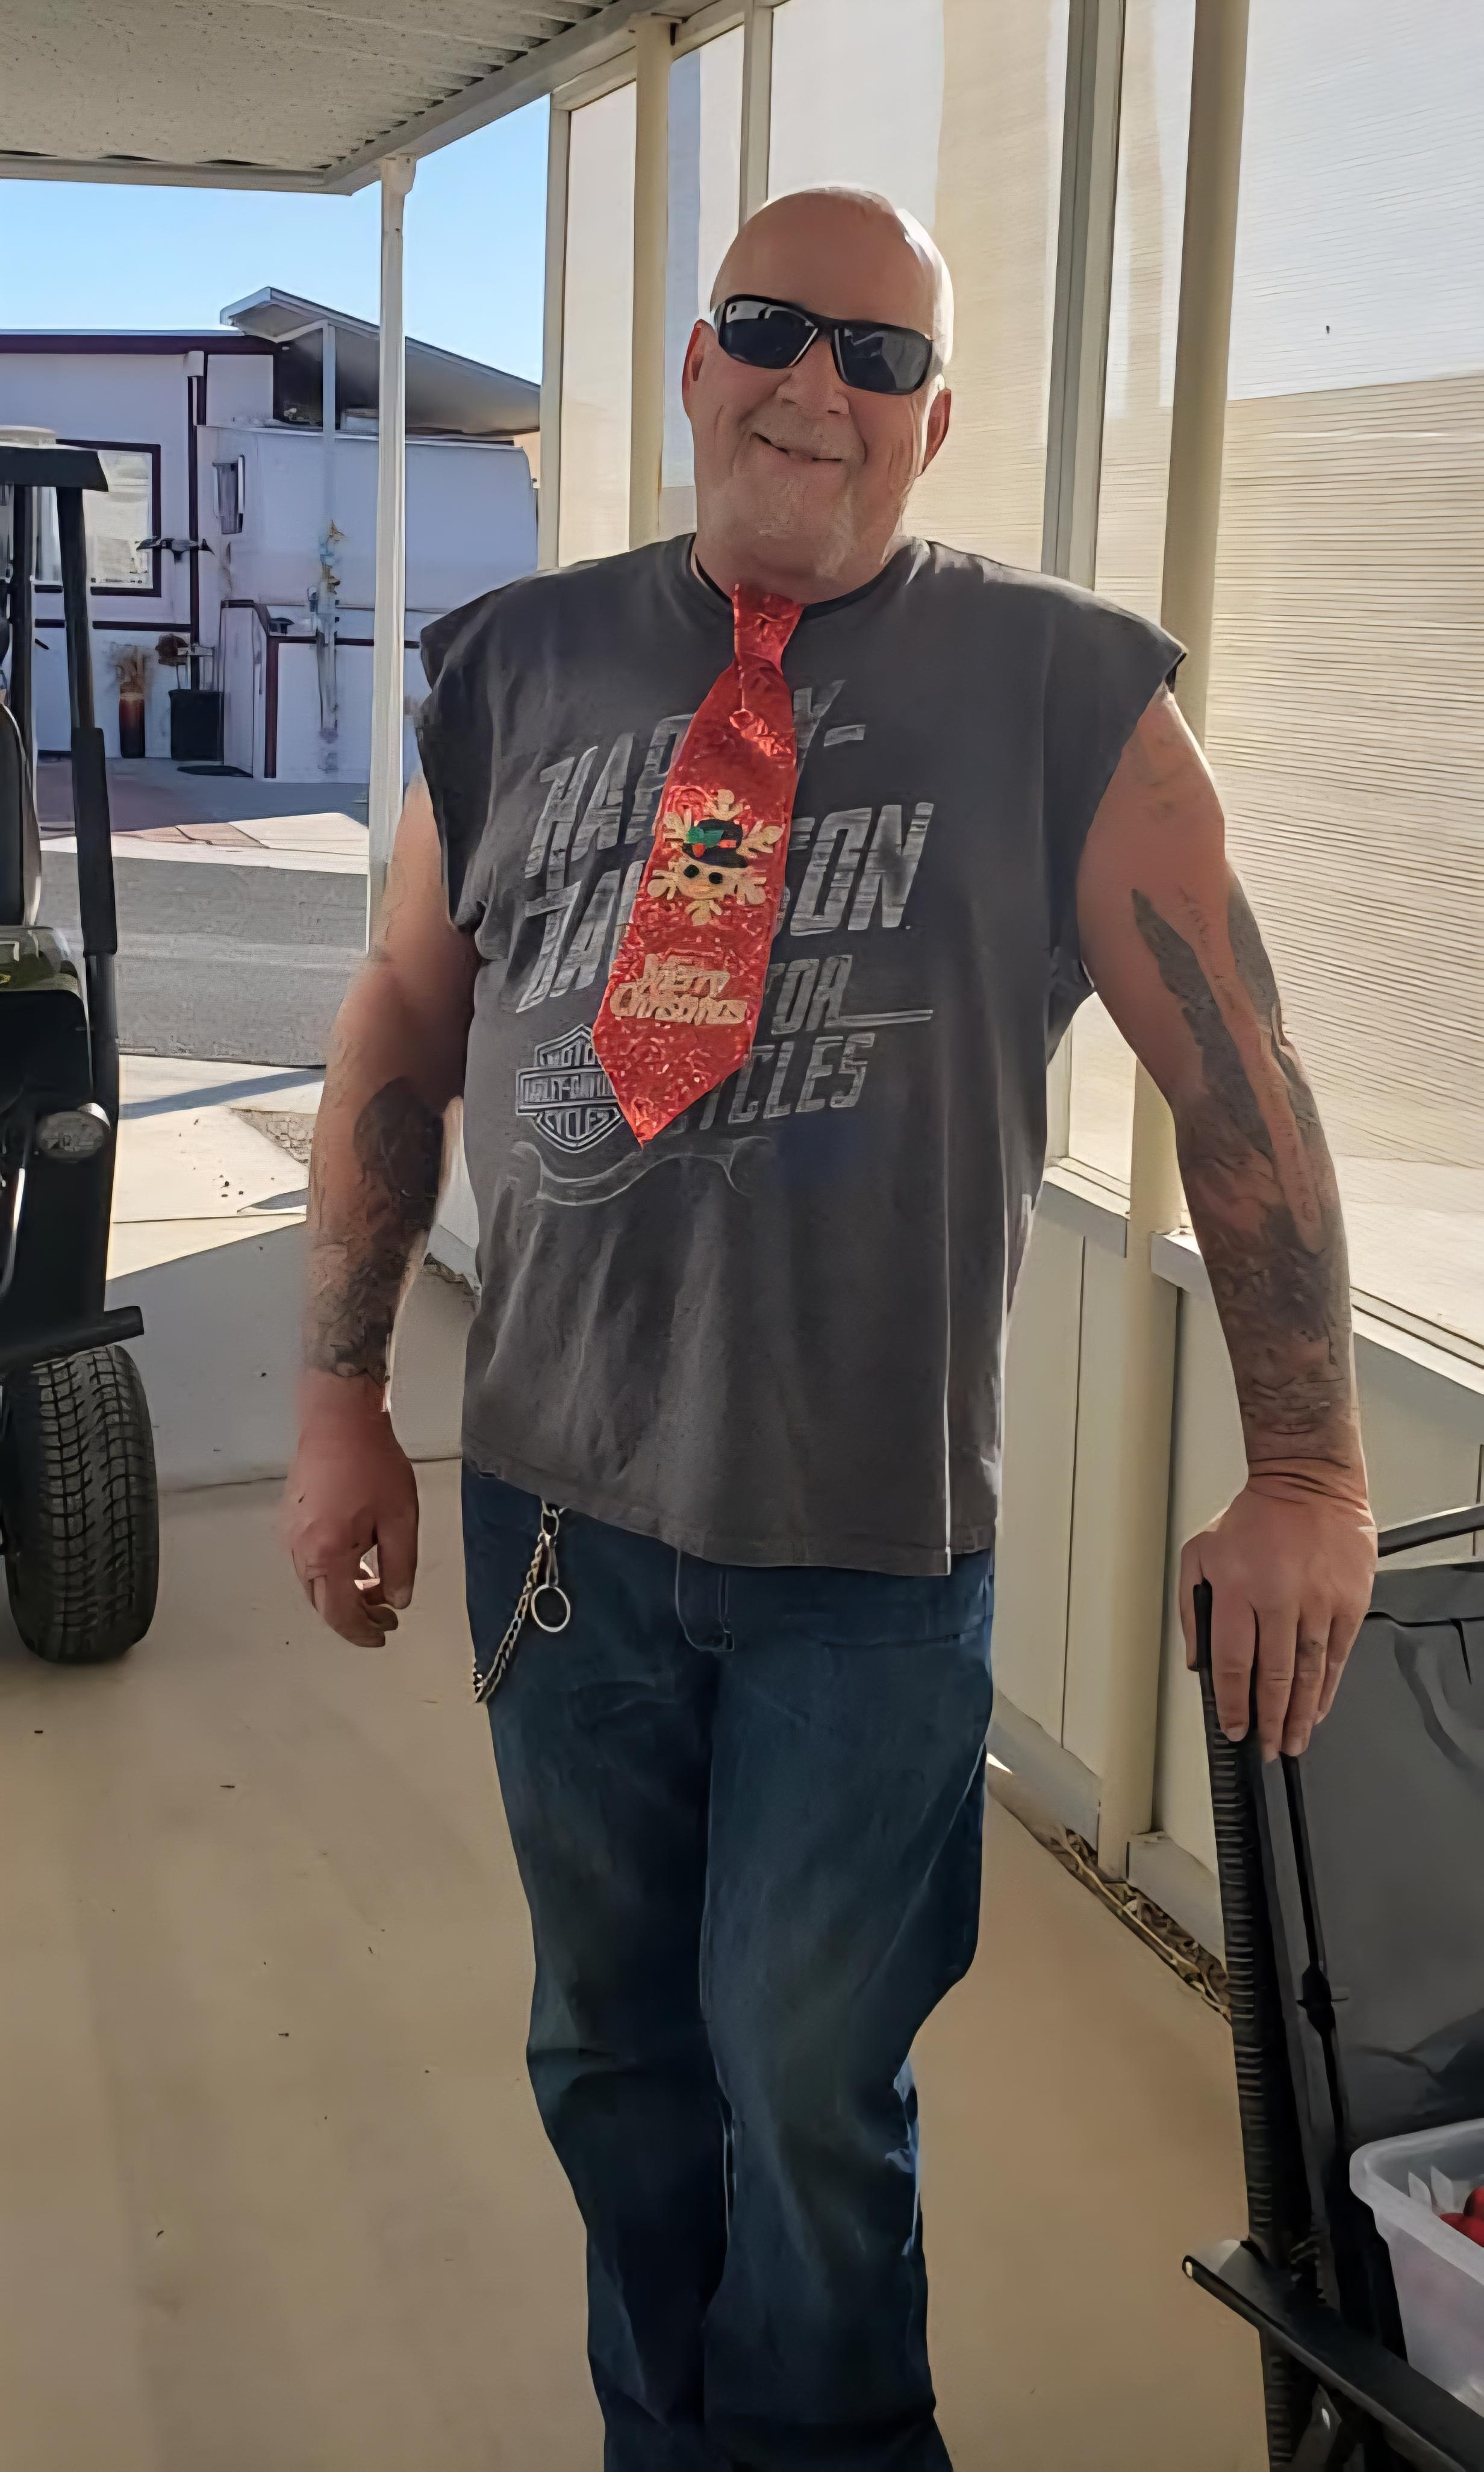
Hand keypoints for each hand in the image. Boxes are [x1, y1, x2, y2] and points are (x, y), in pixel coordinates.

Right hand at [283, 1376, 419, 1646]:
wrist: (340, 1419)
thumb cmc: (369, 1460)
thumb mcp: (401, 1518)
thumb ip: (401, 1566)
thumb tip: (398, 1598)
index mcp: (327, 1555)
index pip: (341, 1614)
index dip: (363, 1631)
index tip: (383, 1634)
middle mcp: (301, 1549)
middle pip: (323, 1603)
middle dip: (354, 1616)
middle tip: (384, 1616)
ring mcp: (291, 1534)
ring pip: (314, 1583)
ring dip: (343, 1593)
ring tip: (376, 1587)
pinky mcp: (291, 1519)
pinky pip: (308, 1560)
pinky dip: (331, 1571)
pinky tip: (357, 1560)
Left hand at [1180, 1469, 1375, 1759]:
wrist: (1308, 1483)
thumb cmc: (1254, 1517)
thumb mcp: (1200, 1553)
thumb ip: (1192, 1609)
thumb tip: (1197, 1661)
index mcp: (1237, 1588)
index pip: (1233, 1662)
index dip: (1234, 1704)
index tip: (1234, 1728)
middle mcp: (1278, 1598)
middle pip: (1274, 1676)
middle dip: (1270, 1721)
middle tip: (1267, 1749)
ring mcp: (1318, 1601)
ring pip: (1310, 1673)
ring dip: (1301, 1715)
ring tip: (1294, 1742)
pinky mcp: (1349, 1601)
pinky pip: (1338, 1656)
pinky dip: (1328, 1688)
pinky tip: (1320, 1708)